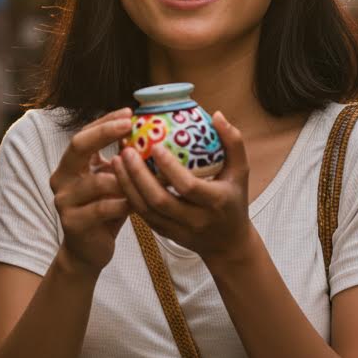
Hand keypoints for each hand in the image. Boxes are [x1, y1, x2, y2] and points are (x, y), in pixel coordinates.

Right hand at [49, 108, 132, 276]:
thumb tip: (149, 133)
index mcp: (70, 165)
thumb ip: (120, 161)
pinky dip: (123, 203)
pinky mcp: (72, 222)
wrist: (88, 251)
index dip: (105, 121)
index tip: (129, 112)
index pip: (85, 134)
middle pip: (78, 146)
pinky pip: (102, 208)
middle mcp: (61, 178)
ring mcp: (63, 201)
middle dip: (105, 133)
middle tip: (129, 125)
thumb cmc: (105, 210)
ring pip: (97, 181)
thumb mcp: (112, 181)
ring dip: (124, 177)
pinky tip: (137, 202)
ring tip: (145, 174)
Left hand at [111, 111, 252, 264]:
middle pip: (159, 200)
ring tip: (117, 160)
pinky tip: (120, 176)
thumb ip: (233, 142)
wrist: (229, 243)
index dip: (169, 167)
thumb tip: (216, 114)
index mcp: (216, 201)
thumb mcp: (240, 171)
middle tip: (126, 150)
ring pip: (145, 210)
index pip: (188, 186)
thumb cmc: (234, 200)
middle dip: (138, 175)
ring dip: (128, 185)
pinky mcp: (164, 234)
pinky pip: (142, 215)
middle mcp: (195, 219)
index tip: (155, 146)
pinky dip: (129, 196)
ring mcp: (178, 230)